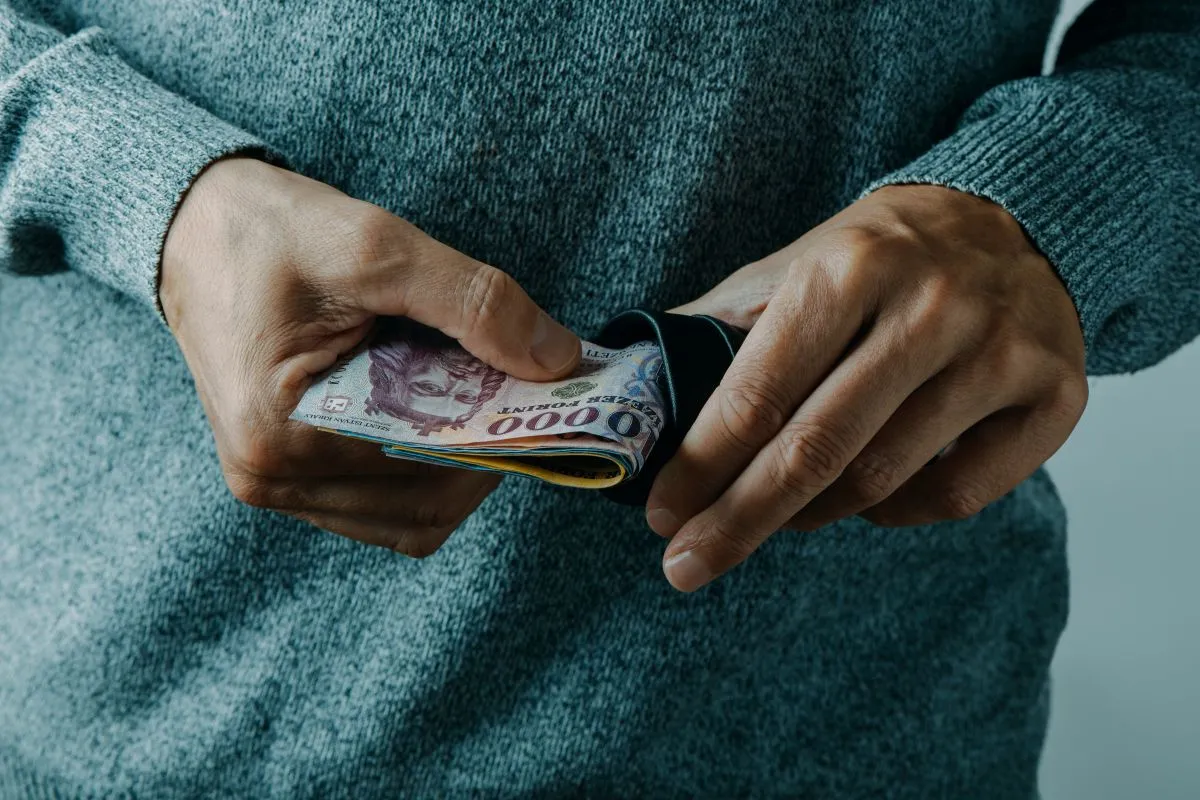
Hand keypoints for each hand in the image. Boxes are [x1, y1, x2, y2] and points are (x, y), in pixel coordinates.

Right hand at [160, 157, 580, 555]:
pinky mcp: (288, 477)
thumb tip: (557, 359)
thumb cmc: (272, 232)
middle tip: (523, 385)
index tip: (550, 394)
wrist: (195, 229)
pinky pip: (385, 505)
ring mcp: (276, 486)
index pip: (426, 467)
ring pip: (413, 514)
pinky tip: (438, 410)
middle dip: (488, 448)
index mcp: (280, 432)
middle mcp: (272, 478)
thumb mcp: (377, 246)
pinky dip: (429, 467)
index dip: (499, 435)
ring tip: (477, 391)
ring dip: (463, 461)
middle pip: (427, 503)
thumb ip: (472, 302)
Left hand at [646, 185, 1086, 590]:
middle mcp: (930, 307)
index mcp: (848, 268)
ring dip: (814, 515)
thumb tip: (637, 389)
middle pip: (818, 450)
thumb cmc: (880, 254)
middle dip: (740, 519)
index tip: (662, 516)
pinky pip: (959, 495)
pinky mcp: (1053, 394)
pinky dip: (899, 514)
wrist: (1012, 219)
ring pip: (884, 480)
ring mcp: (999, 352)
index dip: (702, 466)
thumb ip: (720, 325)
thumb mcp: (796, 264)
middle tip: (687, 564)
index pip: (759, 393)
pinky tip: (869, 500)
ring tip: (778, 514)